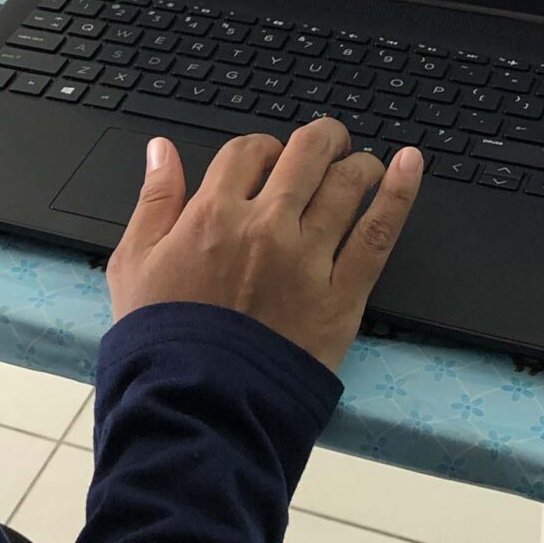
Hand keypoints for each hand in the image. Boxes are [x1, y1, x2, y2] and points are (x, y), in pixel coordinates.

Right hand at [107, 121, 421, 374]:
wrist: (200, 404)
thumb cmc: (163, 340)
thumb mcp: (135, 263)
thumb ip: (154, 199)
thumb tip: (162, 150)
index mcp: (213, 215)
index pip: (247, 152)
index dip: (260, 148)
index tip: (267, 161)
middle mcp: (265, 227)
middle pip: (305, 155)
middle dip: (320, 138)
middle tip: (328, 141)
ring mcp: (308, 259)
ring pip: (345, 185)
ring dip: (355, 164)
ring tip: (359, 164)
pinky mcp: (343, 295)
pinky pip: (378, 233)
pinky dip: (398, 192)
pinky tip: (408, 165)